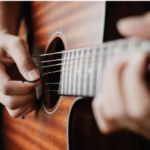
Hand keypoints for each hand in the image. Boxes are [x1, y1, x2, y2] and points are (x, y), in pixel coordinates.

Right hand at [0, 32, 39, 117]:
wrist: (1, 47)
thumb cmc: (6, 44)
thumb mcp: (16, 45)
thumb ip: (25, 60)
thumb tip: (35, 77)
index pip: (7, 87)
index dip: (25, 86)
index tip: (36, 80)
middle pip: (11, 102)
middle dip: (28, 95)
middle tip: (35, 84)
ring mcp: (1, 93)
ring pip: (14, 109)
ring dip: (28, 102)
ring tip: (32, 90)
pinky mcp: (8, 96)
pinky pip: (16, 110)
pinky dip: (27, 106)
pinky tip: (31, 95)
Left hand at [92, 12, 149, 138]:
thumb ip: (149, 33)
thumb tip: (123, 26)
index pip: (142, 107)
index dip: (132, 77)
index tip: (138, 54)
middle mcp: (149, 122)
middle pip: (120, 109)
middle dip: (115, 76)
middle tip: (123, 56)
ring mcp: (137, 125)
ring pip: (111, 113)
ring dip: (107, 84)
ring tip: (118, 68)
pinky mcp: (127, 124)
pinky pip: (106, 121)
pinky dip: (101, 102)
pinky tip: (110, 88)